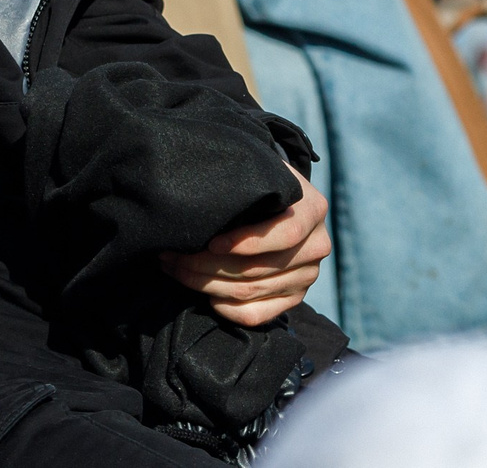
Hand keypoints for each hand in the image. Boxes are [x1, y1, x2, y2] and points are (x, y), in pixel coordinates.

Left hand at [158, 170, 329, 327]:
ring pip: (250, 291)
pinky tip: (203, 294)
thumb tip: (202, 183)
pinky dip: (225, 308)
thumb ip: (245, 177)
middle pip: (256, 268)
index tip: (210, 242)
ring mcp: (306, 277)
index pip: (284, 234)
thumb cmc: (259, 182)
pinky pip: (257, 314)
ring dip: (204, 283)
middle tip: (170, 254)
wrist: (279, 201)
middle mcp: (316, 247)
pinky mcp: (293, 298)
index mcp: (312, 211)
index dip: (245, 242)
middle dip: (204, 263)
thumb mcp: (259, 171)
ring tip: (174, 266)